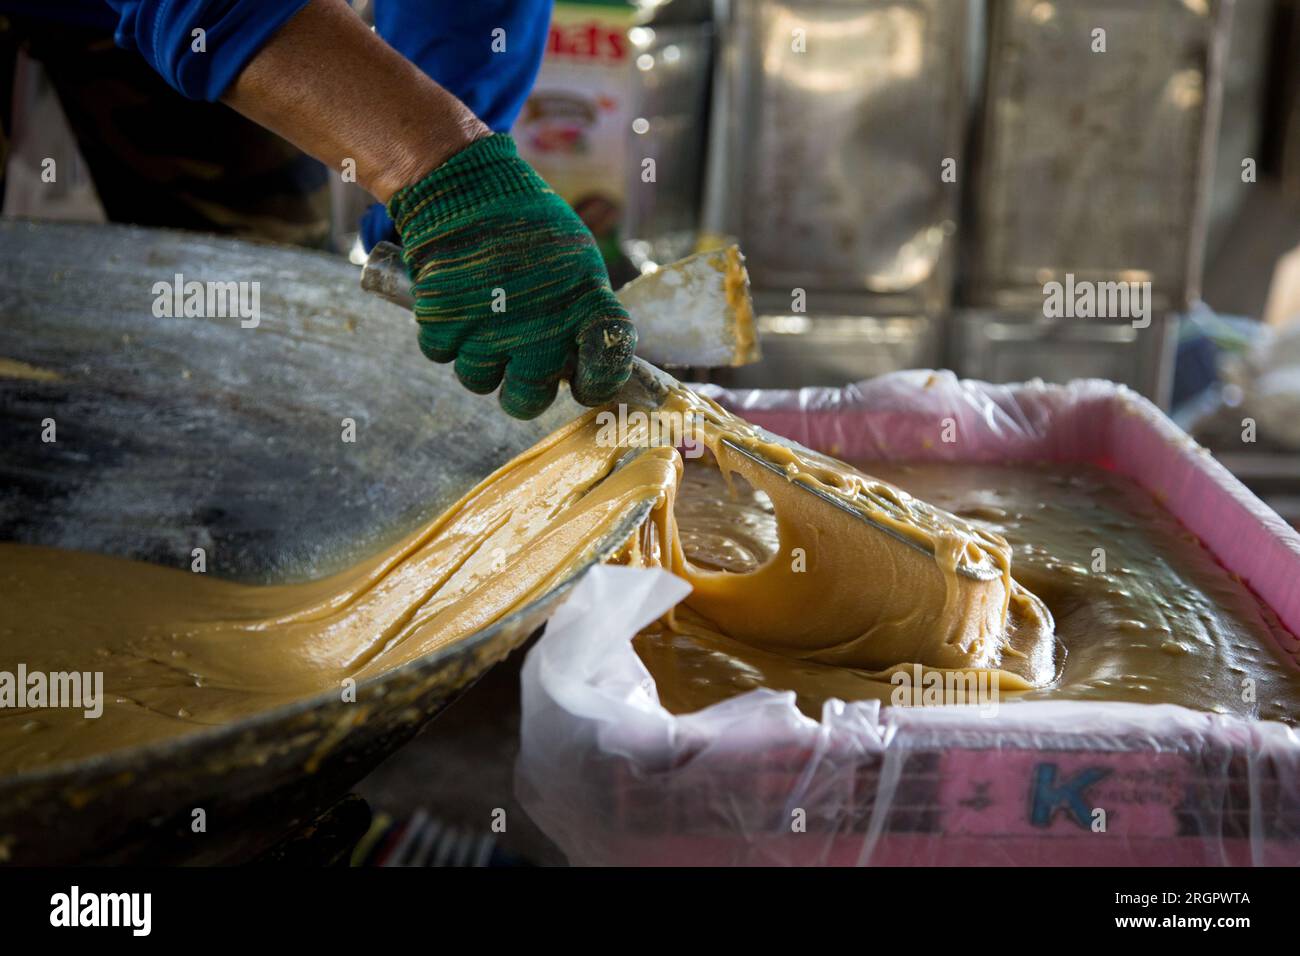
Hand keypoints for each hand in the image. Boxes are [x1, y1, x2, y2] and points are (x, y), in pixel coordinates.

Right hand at [388, 135, 636, 418]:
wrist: (464, 187)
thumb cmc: (526, 223)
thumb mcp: (575, 259)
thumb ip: (582, 311)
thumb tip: (581, 359)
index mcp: (583, 305)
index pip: (606, 369)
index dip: (597, 385)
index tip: (583, 383)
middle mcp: (539, 328)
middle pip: (530, 399)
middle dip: (522, 391)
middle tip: (517, 366)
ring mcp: (487, 330)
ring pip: (479, 380)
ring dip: (477, 358)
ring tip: (481, 320)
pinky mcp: (442, 322)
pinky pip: (441, 353)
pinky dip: (443, 334)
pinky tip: (455, 303)